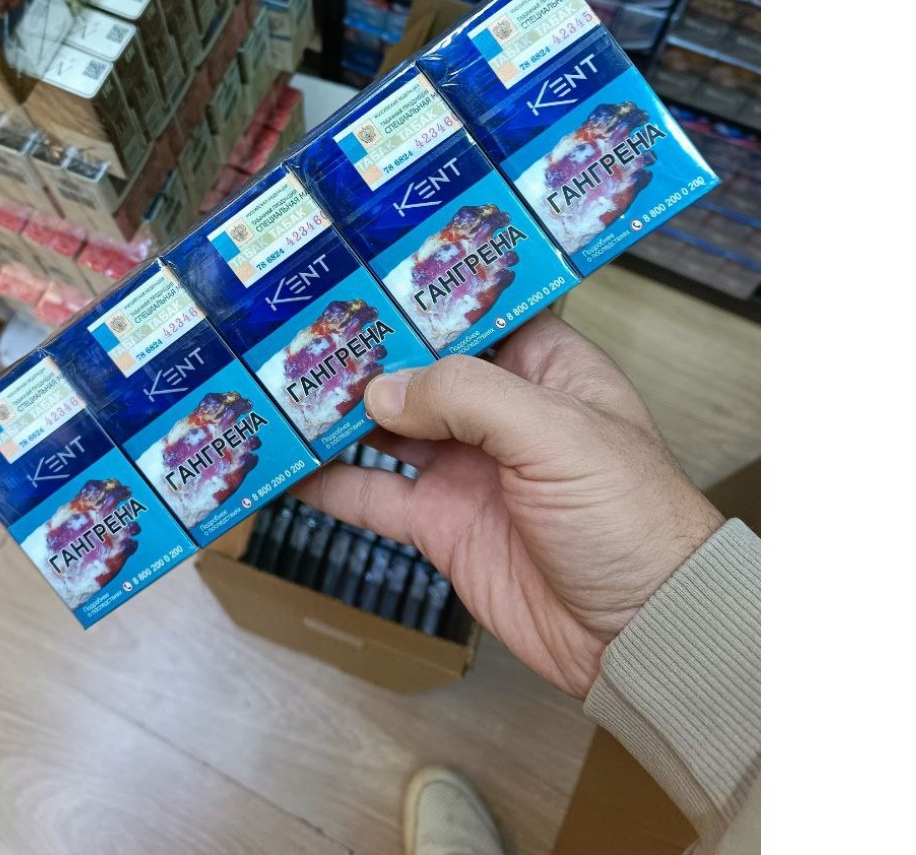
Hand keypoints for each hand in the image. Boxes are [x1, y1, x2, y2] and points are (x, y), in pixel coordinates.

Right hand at [295, 312, 723, 697]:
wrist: (637, 635)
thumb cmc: (629, 519)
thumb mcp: (557, 434)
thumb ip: (468, 396)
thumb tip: (382, 390)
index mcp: (543, 369)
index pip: (473, 314)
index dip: (422, 298)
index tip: (361, 279)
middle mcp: (499, 411)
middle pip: (417, 369)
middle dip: (364, 353)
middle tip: (301, 334)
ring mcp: (465, 467)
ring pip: (386, 427)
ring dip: (337, 413)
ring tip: (278, 390)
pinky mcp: (440, 523)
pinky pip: (374, 496)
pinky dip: (330, 483)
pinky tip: (287, 468)